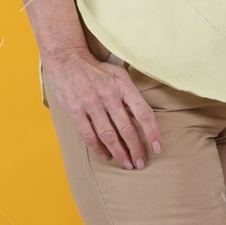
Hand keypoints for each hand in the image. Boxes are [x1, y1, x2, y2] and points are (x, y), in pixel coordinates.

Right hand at [43, 48, 160, 170]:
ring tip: (127, 164)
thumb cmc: (98, 70)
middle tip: (140, 164)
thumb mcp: (120, 75)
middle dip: (136, 149)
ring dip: (119, 153)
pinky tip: (106, 156)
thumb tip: (143, 119)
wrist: (68, 60)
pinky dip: (99, 148)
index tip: (157, 148)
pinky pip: (89, 135)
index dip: (152, 132)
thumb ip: (130, 95)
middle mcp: (109, 95)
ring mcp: (91, 104)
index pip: (144, 112)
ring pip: (109, 135)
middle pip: (127, 128)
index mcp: (124, 85)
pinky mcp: (75, 111)